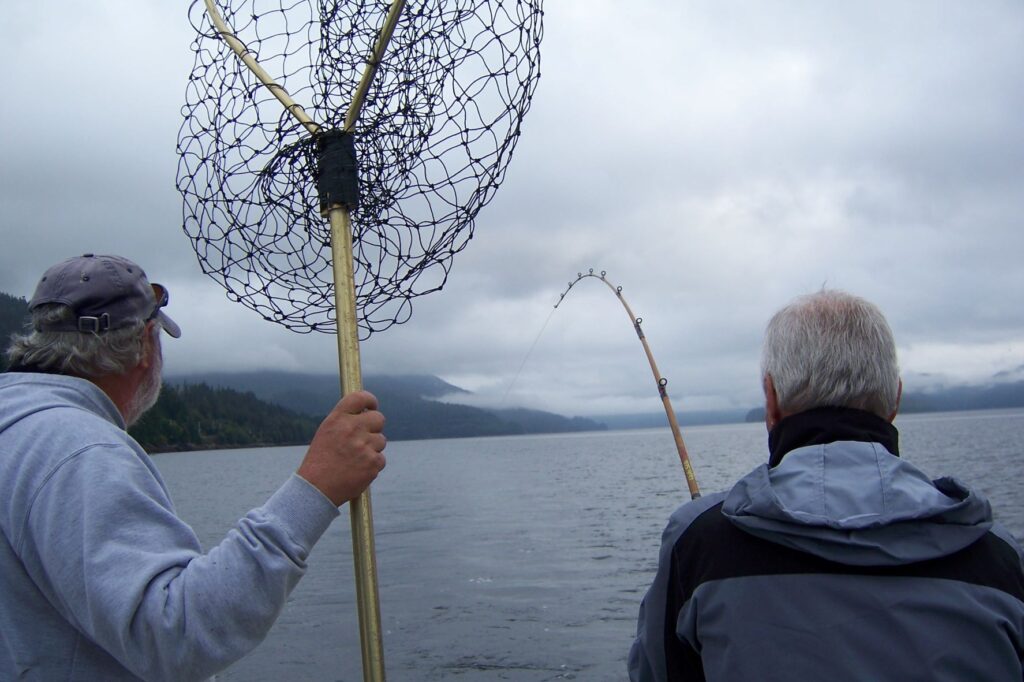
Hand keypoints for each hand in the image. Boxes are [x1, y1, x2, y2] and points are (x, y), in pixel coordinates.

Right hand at [297, 391, 386, 505]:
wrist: (316, 489)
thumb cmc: (320, 461)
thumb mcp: (326, 434)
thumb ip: (345, 421)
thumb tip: (366, 412)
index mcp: (337, 419)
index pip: (360, 398)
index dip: (370, 400)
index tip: (372, 405)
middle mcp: (352, 429)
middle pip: (378, 418)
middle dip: (375, 426)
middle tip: (366, 436)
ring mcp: (364, 446)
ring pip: (381, 440)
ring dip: (372, 448)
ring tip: (354, 459)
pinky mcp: (373, 462)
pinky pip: (381, 458)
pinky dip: (372, 465)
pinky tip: (357, 470)